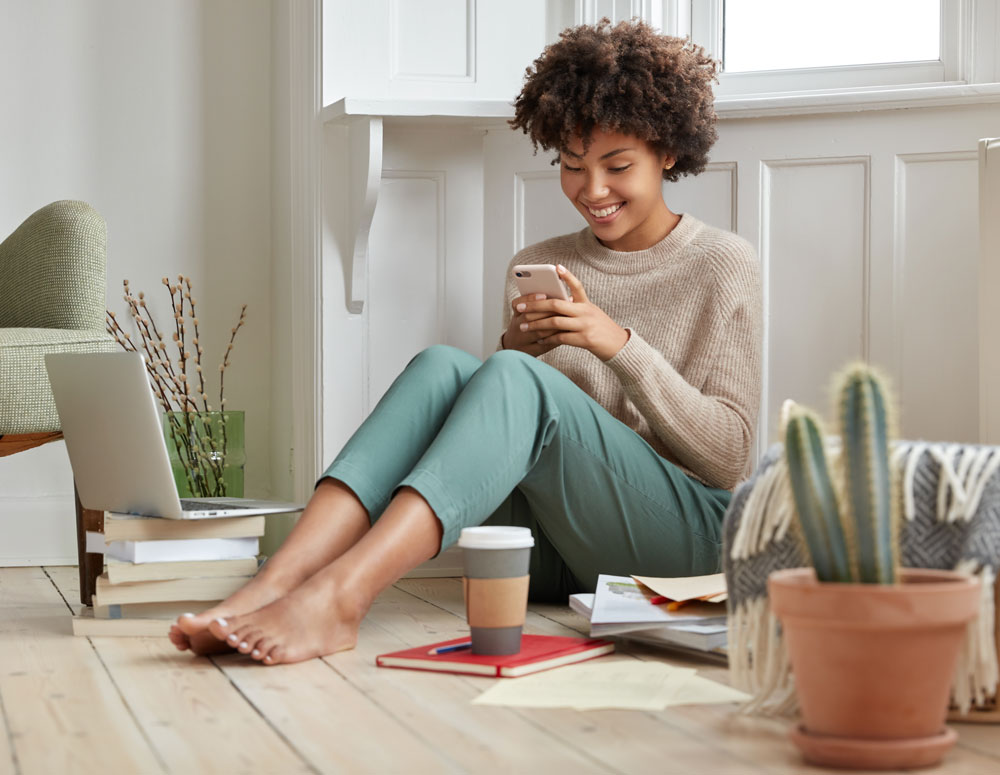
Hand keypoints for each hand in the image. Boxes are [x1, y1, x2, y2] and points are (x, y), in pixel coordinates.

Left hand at [508, 265, 629, 361]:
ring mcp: (585, 325)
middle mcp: (586, 312)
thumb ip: (576, 310)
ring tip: (523, 326)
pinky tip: (539, 340)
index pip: (577, 286)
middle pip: (556, 304)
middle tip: (521, 307)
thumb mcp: (592, 315)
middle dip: (536, 305)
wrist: (619, 347)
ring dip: (536, 324)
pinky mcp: (585, 340)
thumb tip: (554, 307)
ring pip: (555, 322)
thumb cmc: (602, 331)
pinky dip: (547, 339)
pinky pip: (560, 338)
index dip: (567, 276)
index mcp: (587, 304)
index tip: (556, 267)